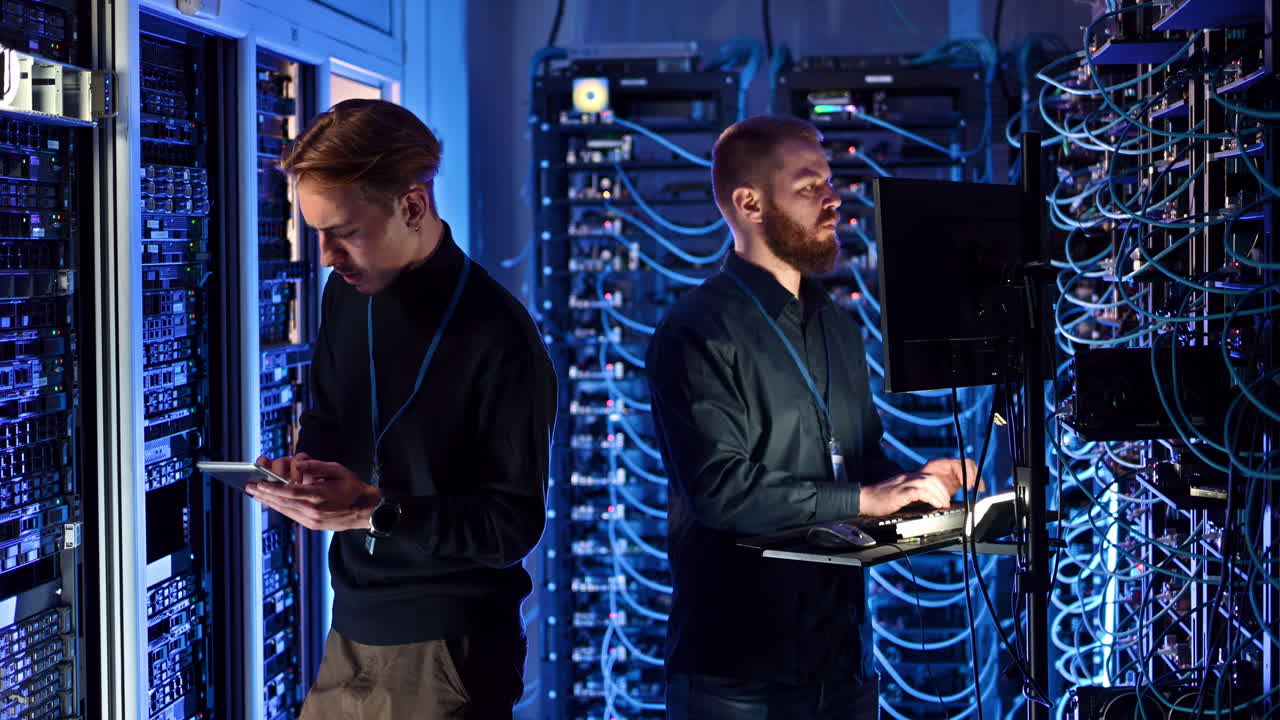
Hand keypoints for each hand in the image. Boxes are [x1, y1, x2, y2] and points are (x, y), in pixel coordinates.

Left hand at [246, 458, 380, 530]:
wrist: (365, 510)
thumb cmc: (353, 488)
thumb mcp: (338, 470)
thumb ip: (316, 466)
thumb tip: (298, 464)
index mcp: (318, 496)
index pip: (288, 491)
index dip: (271, 488)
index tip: (258, 483)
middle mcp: (312, 510)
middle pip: (282, 502)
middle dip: (264, 494)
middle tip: (250, 488)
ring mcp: (311, 520)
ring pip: (284, 510)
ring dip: (269, 502)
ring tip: (257, 495)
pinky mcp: (312, 525)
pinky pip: (291, 515)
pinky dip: (280, 508)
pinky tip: (273, 502)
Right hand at [859, 470, 955, 516]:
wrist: (862, 500)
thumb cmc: (877, 500)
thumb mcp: (897, 495)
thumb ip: (910, 495)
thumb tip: (925, 503)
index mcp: (906, 478)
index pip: (928, 476)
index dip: (940, 486)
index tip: (944, 497)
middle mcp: (906, 478)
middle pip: (931, 477)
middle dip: (942, 490)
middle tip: (946, 502)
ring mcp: (902, 484)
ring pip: (928, 483)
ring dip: (939, 494)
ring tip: (943, 504)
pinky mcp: (899, 493)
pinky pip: (920, 492)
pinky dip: (931, 498)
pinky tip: (934, 505)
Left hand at [919, 458, 981, 494]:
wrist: (913, 489)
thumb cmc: (915, 485)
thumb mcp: (922, 484)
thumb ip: (932, 485)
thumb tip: (942, 492)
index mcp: (939, 464)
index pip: (957, 464)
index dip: (964, 473)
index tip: (967, 485)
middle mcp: (947, 465)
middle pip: (967, 463)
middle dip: (973, 474)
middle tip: (975, 486)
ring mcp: (953, 472)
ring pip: (970, 469)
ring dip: (976, 478)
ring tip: (979, 488)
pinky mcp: (957, 480)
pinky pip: (970, 478)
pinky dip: (976, 482)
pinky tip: (979, 489)